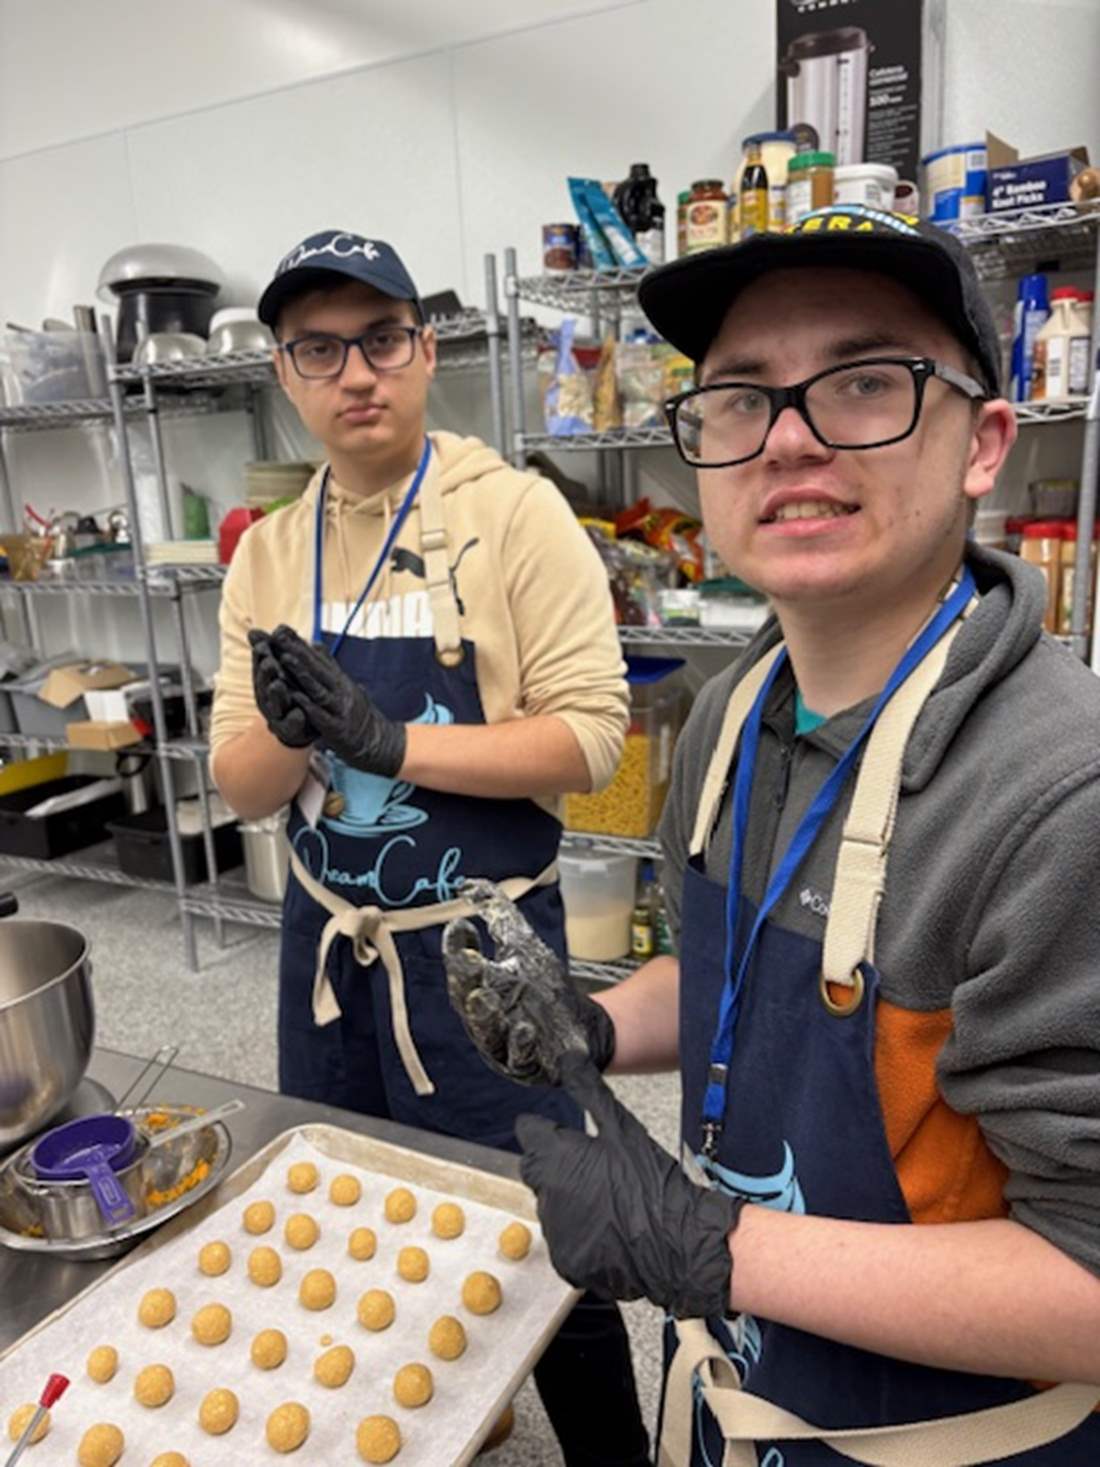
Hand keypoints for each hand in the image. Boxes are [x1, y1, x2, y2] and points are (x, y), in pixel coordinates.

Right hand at [249, 628, 316, 747]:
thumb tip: (254, 631)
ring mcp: (278, 717)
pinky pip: (291, 727)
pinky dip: (294, 720)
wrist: (302, 727)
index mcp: (266, 684)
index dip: (261, 657)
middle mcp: (268, 699)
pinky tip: (298, 713)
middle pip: (264, 686)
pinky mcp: (290, 731)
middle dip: (266, 674)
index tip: (263, 645)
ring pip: (275, 706)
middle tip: (269, 663)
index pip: (262, 667)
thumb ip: (271, 654)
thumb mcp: (280, 672)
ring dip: (276, 695)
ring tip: (278, 684)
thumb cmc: (290, 695)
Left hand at [263, 624, 406, 777]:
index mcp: (339, 680)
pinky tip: (295, 697)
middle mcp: (340, 691)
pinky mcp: (337, 728)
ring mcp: (339, 709)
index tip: (281, 629)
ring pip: (317, 688)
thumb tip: (314, 643)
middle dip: (296, 652)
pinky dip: (308, 705)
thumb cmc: (357, 714)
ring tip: (284, 659)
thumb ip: (329, 667)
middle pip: (316, 669)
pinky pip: (321, 715)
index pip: (317, 659)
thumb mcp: (345, 686)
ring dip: (301, 673)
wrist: (378, 742)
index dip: (298, 644)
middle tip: (278, 636)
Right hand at [443, 880, 615, 1085]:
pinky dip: (520, 1046)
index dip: (458, 948)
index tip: (460, 926)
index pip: (462, 967)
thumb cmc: (542, 989)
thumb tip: (468, 884)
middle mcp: (487, 1020)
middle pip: (468, 1001)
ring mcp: (506, 1046)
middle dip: (466, 980)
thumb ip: (497, 914)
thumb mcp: (521, 946)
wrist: (582, 1030)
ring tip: (483, 997)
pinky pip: (520, 1059)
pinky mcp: (530, 1066)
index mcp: (479, 989)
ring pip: (487, 1034)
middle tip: (467, 959)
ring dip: (483, 1016)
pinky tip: (524, 1028)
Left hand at [517, 1053, 743, 1317]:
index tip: (567, 1136)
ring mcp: (554, 1232)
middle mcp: (545, 1195)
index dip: (547, 1131)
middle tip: (595, 1168)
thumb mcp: (621, 1127)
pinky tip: (609, 1227)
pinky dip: (580, 1232)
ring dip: (568, 1199)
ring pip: (550, 1204)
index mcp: (554, 1157)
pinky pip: (564, 1238)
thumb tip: (568, 1058)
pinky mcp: (566, 1262)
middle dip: (556, 1164)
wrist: (679, 1242)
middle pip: (536, 1169)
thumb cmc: (652, 1181)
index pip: (528, 1132)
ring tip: (609, 1201)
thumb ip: (589, 1090)